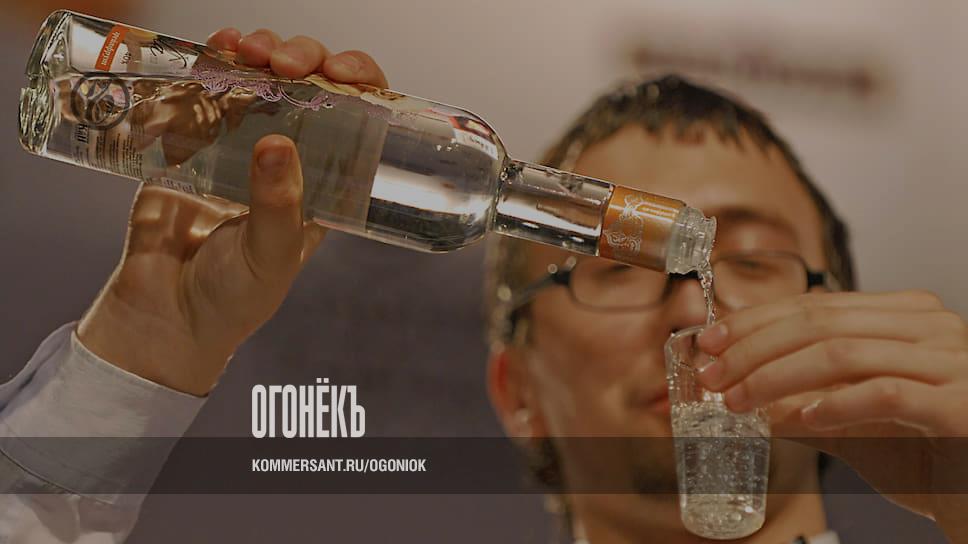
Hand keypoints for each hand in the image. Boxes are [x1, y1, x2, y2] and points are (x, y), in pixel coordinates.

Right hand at [77, 29, 389, 395]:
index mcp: (323, 182)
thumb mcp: (271, 255)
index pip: (356, 119)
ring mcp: (237, 143)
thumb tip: (279, 142)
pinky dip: (210, 61)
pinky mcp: (189, 141)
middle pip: (308, 86)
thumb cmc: (235, 297)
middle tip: (284, 63)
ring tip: (247, 48)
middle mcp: (287, 156)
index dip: (357, 84)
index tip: (342, 71)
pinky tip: (213, 47)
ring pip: (259, 78)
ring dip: (258, 51)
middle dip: (302, 59)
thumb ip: (277, 204)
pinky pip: (204, 90)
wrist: (165, 316)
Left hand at [695, 291, 967, 541]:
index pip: (815, 305)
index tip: (710, 342)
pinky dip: (836, 405)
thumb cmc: (932, 457)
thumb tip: (742, 393)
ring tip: (739, 399)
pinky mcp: (962, 405)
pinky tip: (801, 419)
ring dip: (778, 377)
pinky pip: (886, 394)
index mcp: (907, 318)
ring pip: (844, 353)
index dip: (755, 321)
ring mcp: (951, 363)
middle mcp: (931, 329)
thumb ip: (807, 405)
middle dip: (754, 348)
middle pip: (822, 322)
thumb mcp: (859, 424)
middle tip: (712, 373)